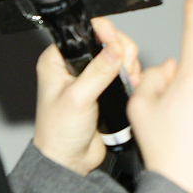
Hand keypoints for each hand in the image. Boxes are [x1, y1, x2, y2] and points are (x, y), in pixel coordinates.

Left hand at [33, 17, 140, 175]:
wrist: (70, 160)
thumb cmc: (59, 132)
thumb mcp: (78, 98)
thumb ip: (98, 72)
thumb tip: (114, 48)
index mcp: (58, 61)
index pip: (84, 32)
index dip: (104, 33)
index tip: (116, 43)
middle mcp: (75, 66)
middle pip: (107, 41)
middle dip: (123, 50)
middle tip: (126, 66)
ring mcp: (92, 77)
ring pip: (120, 56)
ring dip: (130, 64)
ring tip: (130, 78)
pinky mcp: (106, 90)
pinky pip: (125, 74)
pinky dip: (133, 76)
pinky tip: (133, 84)